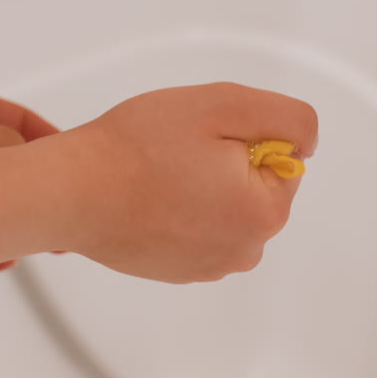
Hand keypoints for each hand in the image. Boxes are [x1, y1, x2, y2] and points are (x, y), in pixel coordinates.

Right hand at [62, 82, 316, 282]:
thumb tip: (307, 144)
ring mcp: (210, 267)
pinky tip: (146, 199)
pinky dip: (178, 211)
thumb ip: (287, 118)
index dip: (243, 137)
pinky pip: (196, 229)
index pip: (282, 158)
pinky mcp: (178, 272)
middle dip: (224, 163)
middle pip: (255, 187)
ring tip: (157, 177)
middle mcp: (245, 251)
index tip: (202, 137)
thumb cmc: (138, 146)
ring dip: (201, 187)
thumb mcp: (223, 105)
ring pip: (224, 208)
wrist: (70, 192)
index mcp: (265, 213)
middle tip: (175, 153)